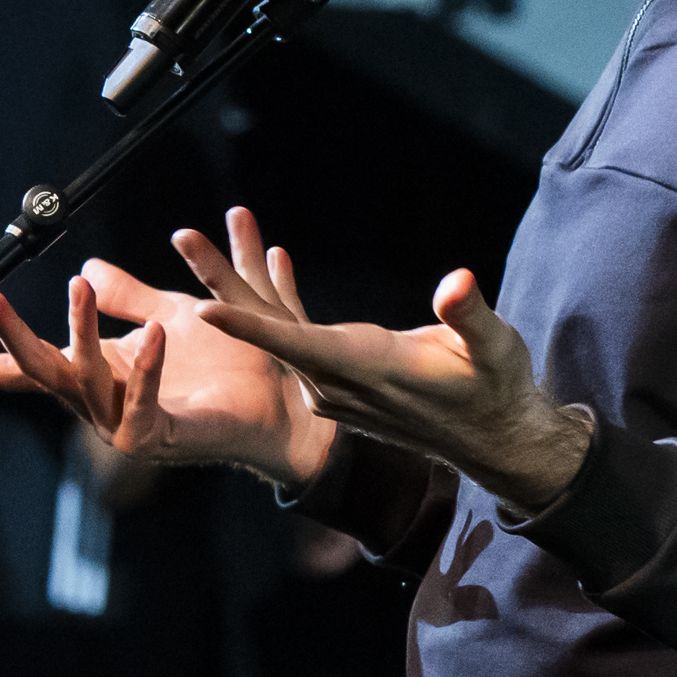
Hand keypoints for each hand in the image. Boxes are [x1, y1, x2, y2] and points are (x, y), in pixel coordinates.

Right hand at [0, 252, 331, 494]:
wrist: (290, 404)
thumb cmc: (236, 365)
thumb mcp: (174, 314)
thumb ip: (131, 295)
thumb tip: (86, 268)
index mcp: (101, 372)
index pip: (28, 369)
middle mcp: (105, 401)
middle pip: (41, 372)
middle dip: (12, 338)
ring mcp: (127, 426)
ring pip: (85, 383)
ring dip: (82, 332)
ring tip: (81, 289)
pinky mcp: (161, 441)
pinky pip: (141, 408)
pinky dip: (144, 371)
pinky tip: (151, 333)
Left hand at [181, 208, 592, 514]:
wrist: (490, 438)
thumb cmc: (495, 388)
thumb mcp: (495, 349)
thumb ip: (470, 317)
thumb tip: (457, 283)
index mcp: (366, 369)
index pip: (296, 344)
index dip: (250, 326)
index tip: (201, 309)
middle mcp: (336, 382)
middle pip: (267, 330)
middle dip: (222, 284)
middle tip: (181, 239)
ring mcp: (331, 386)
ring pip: (274, 332)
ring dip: (238, 287)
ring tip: (200, 243)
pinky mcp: (335, 382)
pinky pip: (293, 337)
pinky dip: (275, 302)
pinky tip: (268, 263)